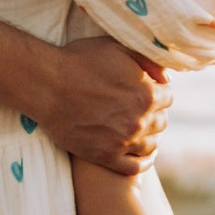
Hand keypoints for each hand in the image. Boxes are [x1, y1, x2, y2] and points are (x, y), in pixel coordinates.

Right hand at [33, 36, 170, 173]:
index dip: (157, 91)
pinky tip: (141, 154)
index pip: (168, 97)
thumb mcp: (117, 47)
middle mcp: (139, 120)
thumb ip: (147, 60)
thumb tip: (166, 78)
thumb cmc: (79, 61)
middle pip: (161, 121)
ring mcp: (123, 141)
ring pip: (151, 144)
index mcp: (146, 93)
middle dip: (154, 113)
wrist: (46, 84)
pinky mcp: (105, 156)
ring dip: (149, 135)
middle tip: (138, 109)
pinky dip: (143, 161)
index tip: (146, 91)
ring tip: (137, 129)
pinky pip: (135, 167)